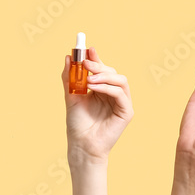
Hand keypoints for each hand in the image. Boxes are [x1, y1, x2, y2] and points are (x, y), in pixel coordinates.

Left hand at [62, 48, 133, 165]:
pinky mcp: (126, 112)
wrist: (80, 144)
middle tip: (86, 63)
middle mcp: (114, 94)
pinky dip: (107, 87)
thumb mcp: (71, 96)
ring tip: (89, 79)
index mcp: (102, 90)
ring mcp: (122, 102)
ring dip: (104, 76)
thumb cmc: (77, 124)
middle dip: (99, 66)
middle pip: (113, 72)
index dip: (97, 59)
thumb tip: (67, 58)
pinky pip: (120, 94)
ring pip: (120, 80)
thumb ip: (70, 78)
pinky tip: (94, 87)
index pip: (103, 70)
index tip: (87, 49)